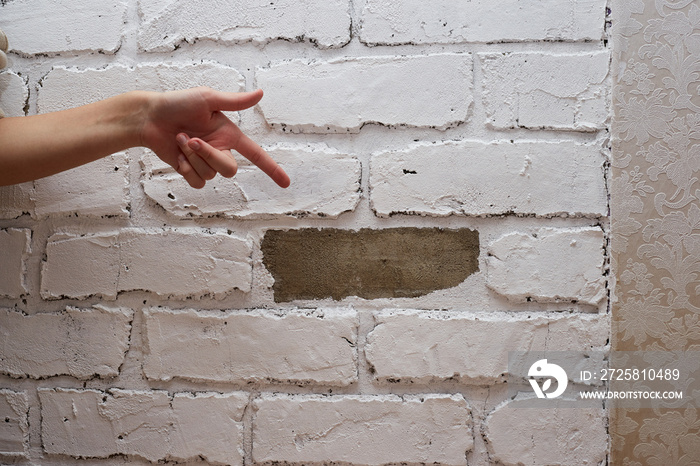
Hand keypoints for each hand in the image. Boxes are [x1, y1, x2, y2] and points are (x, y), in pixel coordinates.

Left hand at [140, 87, 288, 188]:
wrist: (149, 117)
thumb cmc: (178, 103)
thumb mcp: (208, 98)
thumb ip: (235, 102)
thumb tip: (260, 93)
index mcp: (229, 135)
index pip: (256, 155)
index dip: (272, 169)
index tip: (286, 184)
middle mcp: (220, 150)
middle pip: (230, 170)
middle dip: (209, 156)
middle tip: (189, 140)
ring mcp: (205, 162)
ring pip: (210, 175)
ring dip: (192, 158)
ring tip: (179, 139)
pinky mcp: (190, 170)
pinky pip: (198, 182)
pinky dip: (186, 170)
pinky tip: (176, 156)